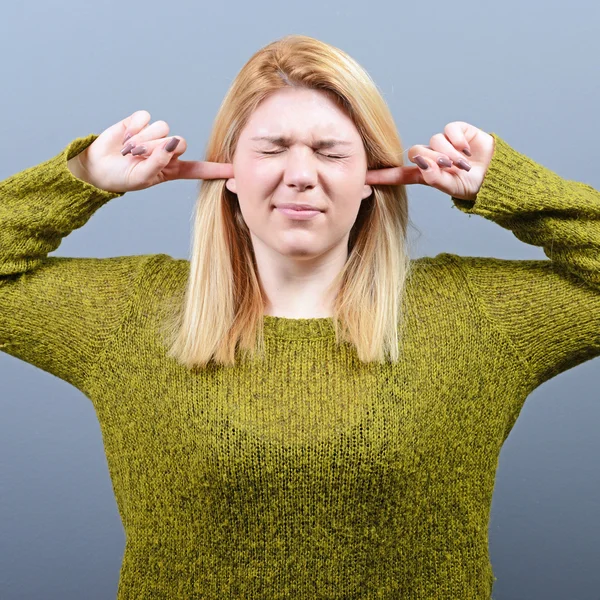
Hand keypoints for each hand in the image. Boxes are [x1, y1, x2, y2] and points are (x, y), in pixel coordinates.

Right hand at [67, 110, 233, 192]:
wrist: (97, 166)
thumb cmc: (122, 177)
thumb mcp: (142, 177)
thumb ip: (159, 161)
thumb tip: (173, 142)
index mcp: (173, 169)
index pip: (199, 168)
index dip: (216, 169)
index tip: (235, 171)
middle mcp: (168, 150)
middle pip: (180, 141)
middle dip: (158, 149)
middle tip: (139, 157)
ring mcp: (155, 135)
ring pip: (163, 129)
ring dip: (143, 140)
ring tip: (129, 150)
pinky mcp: (141, 122)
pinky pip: (146, 118)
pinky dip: (134, 128)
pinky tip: (125, 136)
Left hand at [366, 122, 494, 200]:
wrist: (497, 175)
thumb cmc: (473, 185)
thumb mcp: (452, 187)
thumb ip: (435, 178)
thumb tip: (423, 164)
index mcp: (425, 174)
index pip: (399, 174)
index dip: (382, 176)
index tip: (363, 178)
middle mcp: (431, 157)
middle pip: (417, 151)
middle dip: (433, 160)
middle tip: (450, 168)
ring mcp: (443, 143)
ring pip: (434, 141)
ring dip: (449, 153)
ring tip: (463, 163)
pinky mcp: (457, 131)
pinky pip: (449, 130)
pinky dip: (458, 141)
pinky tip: (467, 150)